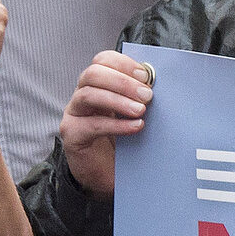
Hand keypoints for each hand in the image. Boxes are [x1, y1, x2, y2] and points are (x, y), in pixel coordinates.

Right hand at [59, 51, 153, 197]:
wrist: (110, 174)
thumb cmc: (125, 140)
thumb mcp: (136, 114)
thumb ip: (142, 97)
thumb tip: (162, 84)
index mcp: (99, 85)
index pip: (102, 61)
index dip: (123, 64)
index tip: (145, 76)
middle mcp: (82, 95)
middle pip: (93, 74)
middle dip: (122, 82)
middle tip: (147, 96)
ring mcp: (74, 114)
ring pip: (88, 95)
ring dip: (118, 100)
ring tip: (141, 111)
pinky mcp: (72, 134)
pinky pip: (91, 124)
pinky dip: (116, 124)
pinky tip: (136, 127)